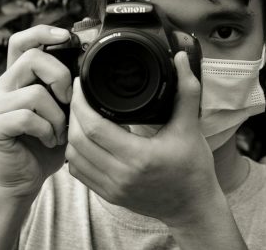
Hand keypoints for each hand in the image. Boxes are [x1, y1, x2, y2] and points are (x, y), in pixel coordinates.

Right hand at [0, 25, 72, 197]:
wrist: (25, 180)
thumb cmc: (46, 145)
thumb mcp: (61, 110)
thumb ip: (65, 87)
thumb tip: (85, 57)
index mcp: (15, 79)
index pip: (21, 41)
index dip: (43, 32)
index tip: (69, 37)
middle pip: (32, 58)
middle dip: (61, 77)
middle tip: (69, 102)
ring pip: (34, 93)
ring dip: (57, 115)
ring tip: (60, 132)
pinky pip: (25, 117)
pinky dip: (46, 129)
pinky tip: (49, 140)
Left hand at [65, 51, 221, 226]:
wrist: (193, 207)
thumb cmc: (194, 167)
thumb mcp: (191, 126)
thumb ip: (186, 89)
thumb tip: (180, 58)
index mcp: (139, 157)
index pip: (94, 127)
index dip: (81, 102)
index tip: (80, 84)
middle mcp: (121, 175)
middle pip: (77, 140)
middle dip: (73, 113)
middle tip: (78, 94)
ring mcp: (112, 188)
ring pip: (73, 157)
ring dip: (72, 133)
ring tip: (80, 114)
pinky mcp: (109, 195)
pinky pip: (79, 172)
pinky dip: (76, 153)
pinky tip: (85, 138)